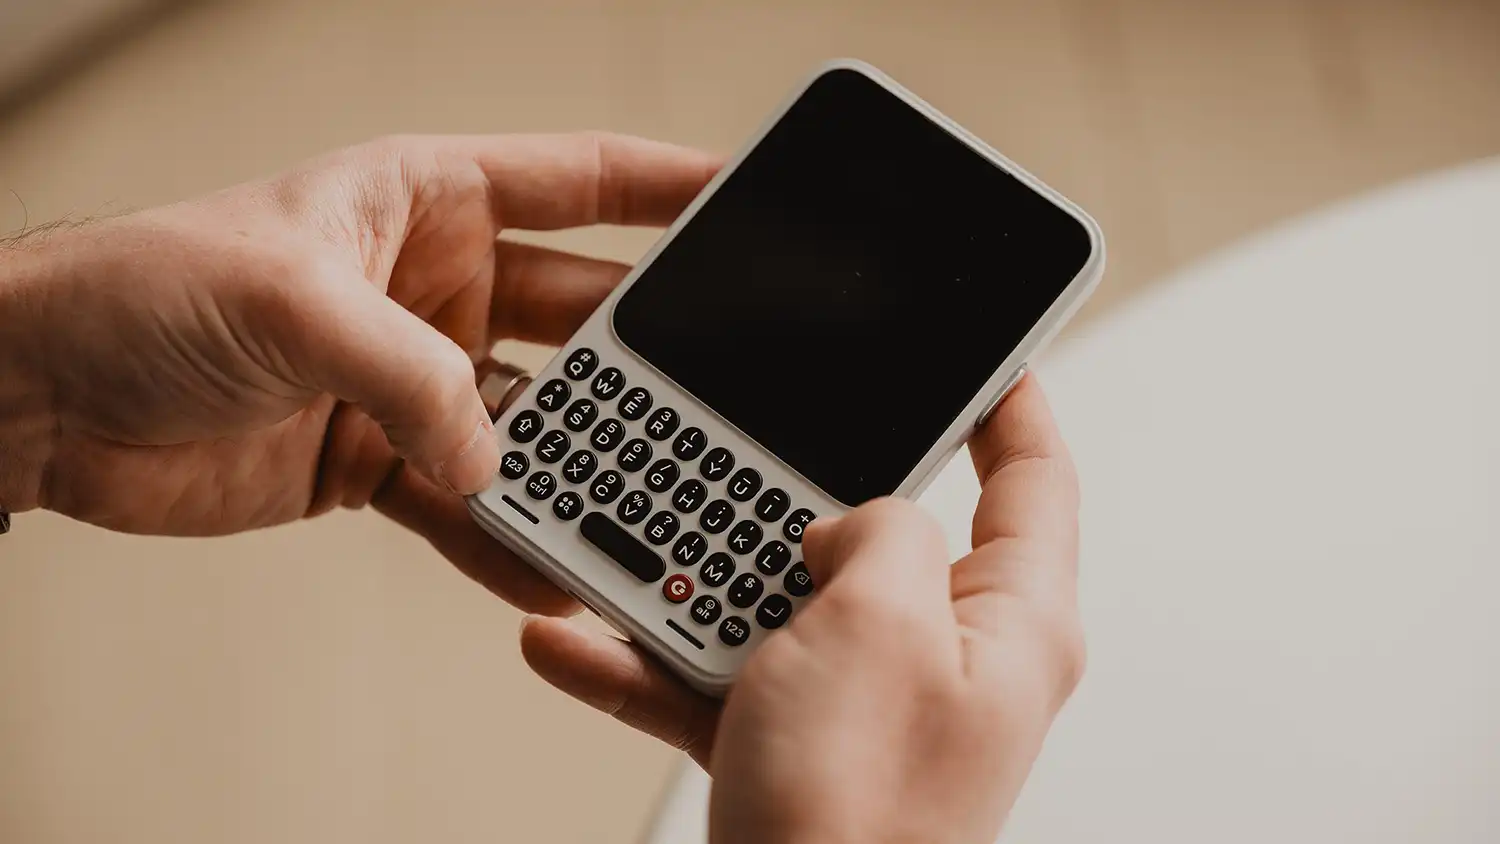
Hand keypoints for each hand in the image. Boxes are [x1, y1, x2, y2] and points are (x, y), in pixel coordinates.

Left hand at [0, 133, 717, 611]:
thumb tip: (492, 457)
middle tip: (706, 396)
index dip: (666, 186)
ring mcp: (412, 375)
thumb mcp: (292, 299)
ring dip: (577, 466)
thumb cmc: (143, 290)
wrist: (44, 398)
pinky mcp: (379, 456)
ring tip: (630, 503)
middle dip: (641, 361)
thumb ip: (409, 373)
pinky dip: (505, 536)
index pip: (577, 181)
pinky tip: (544, 563)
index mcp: (425, 201)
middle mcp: (434, 285)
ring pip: (532, 424)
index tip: (742, 196)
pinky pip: (467, 502)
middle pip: (578, 318)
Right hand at [520, 375, 1084, 843]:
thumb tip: (848, 522)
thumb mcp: (880, 623)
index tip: (981, 354)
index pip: (1034, 481)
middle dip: (800, 496)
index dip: (1011, 404)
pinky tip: (583, 642)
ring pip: (782, 603)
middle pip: (883, 535)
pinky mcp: (800, 744)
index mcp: (1009, 623)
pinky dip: (652, 661)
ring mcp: (868, 703)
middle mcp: (946, 659)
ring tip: (631, 559)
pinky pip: (722, 674)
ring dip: (698, 583)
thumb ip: (879, 531)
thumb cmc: (861, 816)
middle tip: (748, 456)